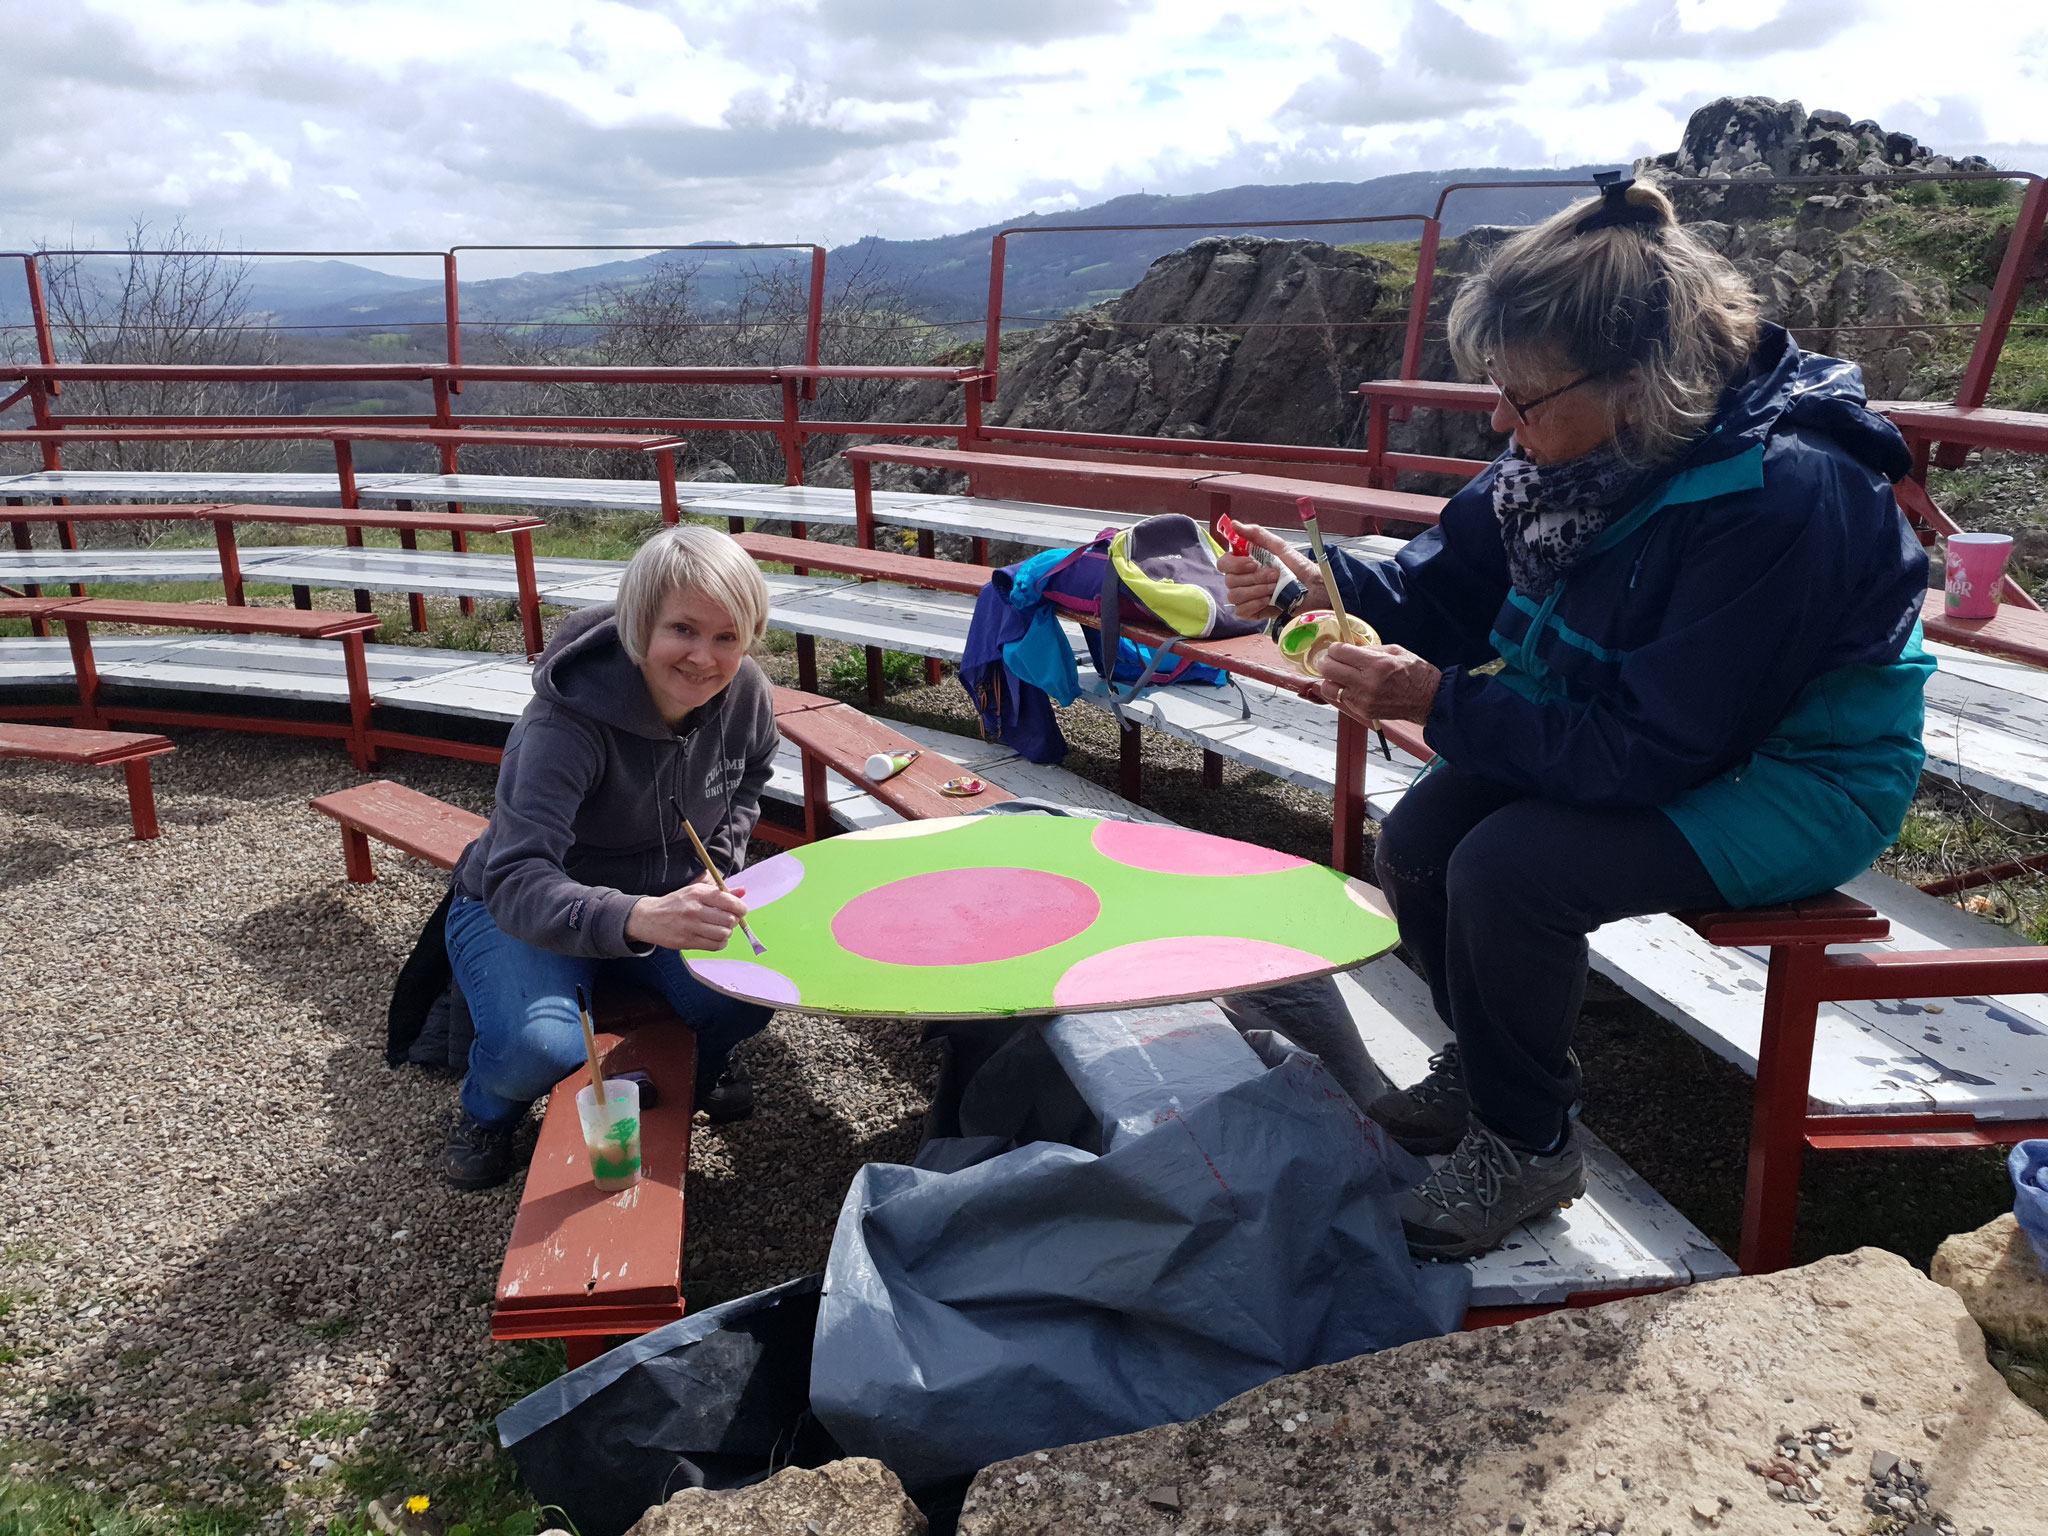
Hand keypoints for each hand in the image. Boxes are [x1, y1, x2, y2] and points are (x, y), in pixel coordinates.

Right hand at [625, 871, 748, 951]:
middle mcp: (695, 909)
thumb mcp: (696, 891)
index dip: (741, 908)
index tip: (740, 910)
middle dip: (733, 921)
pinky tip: (714, 938)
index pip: (729, 901)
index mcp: (698, 893)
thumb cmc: (677, 903)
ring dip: (726, 933)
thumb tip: (743, 891)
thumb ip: (721, 893)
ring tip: (719, 929)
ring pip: (724, 934)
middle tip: (727, 920)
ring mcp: (690, 927)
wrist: (649, 917)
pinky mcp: (687, 942)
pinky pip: (715, 946)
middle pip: (729, 920)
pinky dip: (720, 943)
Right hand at [1219, 522, 1324, 619]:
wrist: (1314, 589)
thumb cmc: (1299, 568)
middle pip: (1229, 580)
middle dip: (1255, 578)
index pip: (1223, 563)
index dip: (1234, 564)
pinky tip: (1268, 600)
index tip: (1252, 562)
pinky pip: (1241, 611)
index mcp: (1245, 563)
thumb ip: (1256, 534)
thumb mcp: (1279, 547)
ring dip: (1256, 590)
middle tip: (1275, 575)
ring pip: (1234, 596)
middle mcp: (1243, 580)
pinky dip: (1254, 604)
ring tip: (1274, 587)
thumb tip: (1234, 524)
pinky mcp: (1252, 612)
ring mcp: (1246, 597)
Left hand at [1315, 643, 1441, 723]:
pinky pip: (1341, 699)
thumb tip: (1350, 649)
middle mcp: (1367, 683)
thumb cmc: (1416, 673)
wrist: (1429, 700)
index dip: (1334, 648)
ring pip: (1329, 688)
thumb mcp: (1395, 651)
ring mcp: (1363, 700)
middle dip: (1326, 661)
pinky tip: (1352, 686)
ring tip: (1340, 675)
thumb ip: (1370, 650)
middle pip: (1328, 670)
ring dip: (1331, 679)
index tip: (1336, 648)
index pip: (1339, 652)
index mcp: (1376, 664)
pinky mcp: (1363, 711)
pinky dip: (1342, 691)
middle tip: (1331, 660)